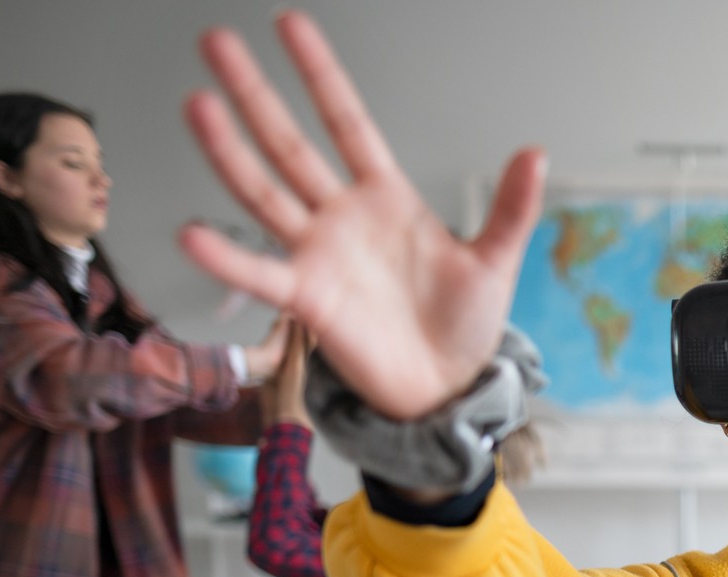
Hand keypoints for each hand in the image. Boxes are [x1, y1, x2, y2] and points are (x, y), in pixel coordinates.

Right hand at [180, 11, 545, 419]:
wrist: (448, 390)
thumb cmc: (464, 328)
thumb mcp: (496, 261)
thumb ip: (512, 207)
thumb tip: (536, 152)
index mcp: (386, 199)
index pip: (347, 122)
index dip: (320, 76)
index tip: (289, 25)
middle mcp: (342, 218)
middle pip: (289, 144)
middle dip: (254, 93)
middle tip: (216, 41)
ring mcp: (319, 255)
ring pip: (263, 193)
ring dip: (227, 151)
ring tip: (197, 103)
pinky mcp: (308, 300)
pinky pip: (261, 274)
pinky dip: (227, 257)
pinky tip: (191, 234)